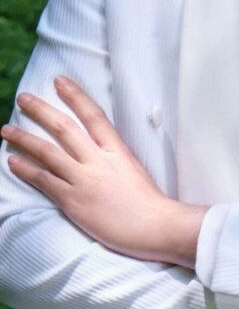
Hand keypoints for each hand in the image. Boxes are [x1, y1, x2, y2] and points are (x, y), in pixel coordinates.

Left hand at [2, 78, 204, 266]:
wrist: (155, 227)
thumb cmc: (149, 203)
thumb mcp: (134, 169)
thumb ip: (115, 158)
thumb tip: (99, 150)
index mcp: (117, 150)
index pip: (93, 115)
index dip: (75, 96)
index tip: (60, 81)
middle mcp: (98, 160)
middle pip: (64, 128)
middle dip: (41, 110)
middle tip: (23, 98)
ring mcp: (84, 180)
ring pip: (48, 152)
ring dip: (24, 139)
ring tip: (7, 130)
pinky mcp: (74, 200)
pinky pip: (44, 180)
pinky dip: (26, 169)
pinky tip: (13, 161)